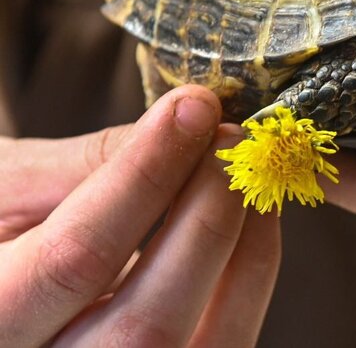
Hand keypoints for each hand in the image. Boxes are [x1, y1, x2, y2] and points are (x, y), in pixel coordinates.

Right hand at [0, 86, 280, 346]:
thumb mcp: (6, 184)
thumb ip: (86, 164)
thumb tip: (188, 124)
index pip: (76, 259)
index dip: (147, 176)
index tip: (194, 110)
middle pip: (147, 327)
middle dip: (206, 220)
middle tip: (229, 143)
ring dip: (246, 252)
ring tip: (247, 177)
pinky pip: (226, 346)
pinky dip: (251, 280)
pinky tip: (252, 221)